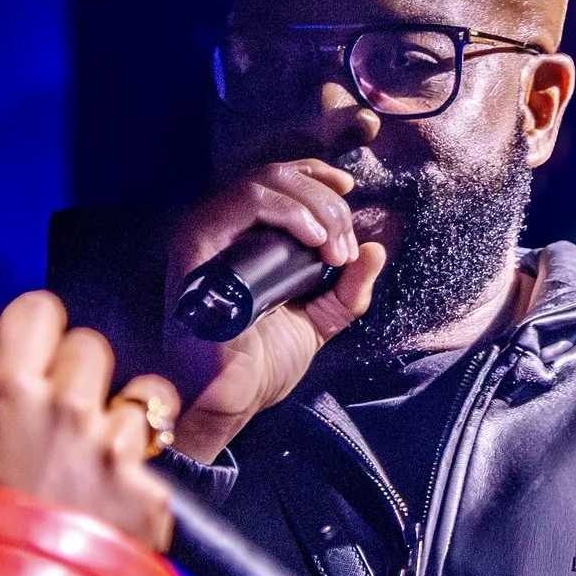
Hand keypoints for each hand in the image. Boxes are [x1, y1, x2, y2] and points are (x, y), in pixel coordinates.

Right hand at [0, 289, 179, 552]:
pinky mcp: (150, 495)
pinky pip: (154, 469)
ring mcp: (114, 451)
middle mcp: (66, 410)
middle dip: (80, 376)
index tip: (38, 345)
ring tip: (94, 465)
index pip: (41, 311)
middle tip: (62, 416)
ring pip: (140, 399)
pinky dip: (137, 486)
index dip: (41, 329)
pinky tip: (109, 512)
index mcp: (6, 393)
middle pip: (93, 348)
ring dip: (121, 424)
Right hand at [162, 160, 385, 460]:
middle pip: (279, 177)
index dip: (316, 175)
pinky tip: (314, 240)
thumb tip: (376, 250)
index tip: (348, 189)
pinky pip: (246, 203)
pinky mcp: (198, 244)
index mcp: (243, 239)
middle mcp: (221, 229)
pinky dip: (289, 212)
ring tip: (334, 250)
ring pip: (266, 183)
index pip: (277, 179)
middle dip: (328, 204)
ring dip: (315, 208)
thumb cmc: (263, 363)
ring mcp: (206, 233)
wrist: (233, 400)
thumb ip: (348, 289)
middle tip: (345, 249)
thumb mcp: (320, 319)